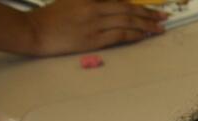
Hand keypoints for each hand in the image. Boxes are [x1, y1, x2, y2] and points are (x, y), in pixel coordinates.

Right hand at [26, 0, 166, 56]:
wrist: (34, 31)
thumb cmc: (51, 17)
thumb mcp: (72, 0)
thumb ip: (94, 2)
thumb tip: (116, 4)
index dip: (138, 3)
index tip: (150, 5)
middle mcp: (93, 8)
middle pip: (128, 9)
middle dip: (148, 13)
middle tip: (163, 16)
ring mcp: (94, 24)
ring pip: (127, 22)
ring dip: (146, 25)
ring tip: (159, 27)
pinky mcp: (93, 40)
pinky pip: (120, 36)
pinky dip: (134, 35)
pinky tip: (144, 35)